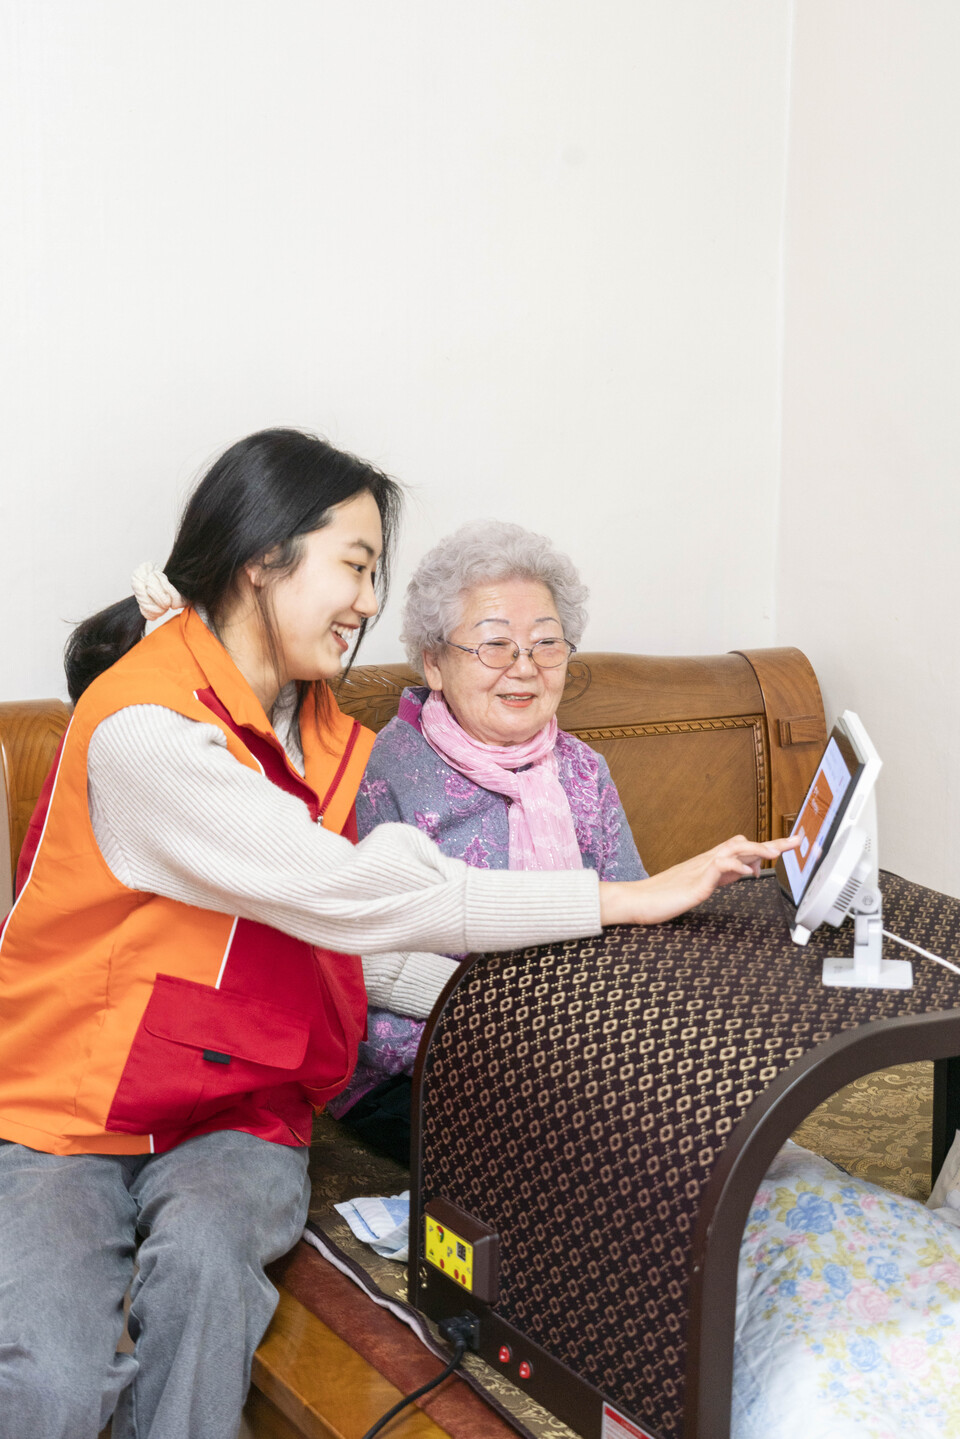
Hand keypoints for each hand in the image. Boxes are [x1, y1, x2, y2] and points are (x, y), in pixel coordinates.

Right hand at [598, 834, 800, 927]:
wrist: (636, 901)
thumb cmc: (663, 897)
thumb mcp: (702, 886)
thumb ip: (723, 875)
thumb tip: (746, 869)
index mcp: (709, 863)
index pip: (741, 847)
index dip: (766, 845)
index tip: (787, 843)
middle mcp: (707, 860)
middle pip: (743, 843)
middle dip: (771, 843)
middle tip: (795, 842)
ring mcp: (700, 869)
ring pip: (733, 849)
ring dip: (758, 848)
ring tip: (776, 851)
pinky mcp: (695, 881)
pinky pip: (719, 866)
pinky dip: (736, 865)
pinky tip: (746, 871)